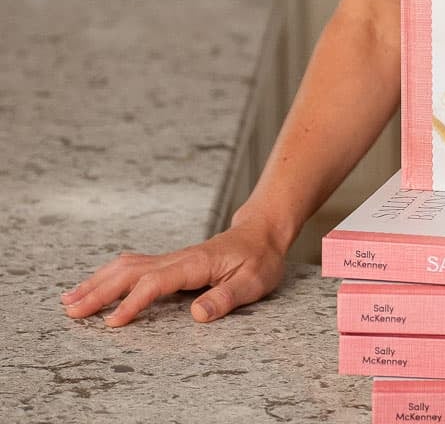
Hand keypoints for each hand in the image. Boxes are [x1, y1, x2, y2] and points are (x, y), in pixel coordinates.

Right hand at [59, 217, 286, 326]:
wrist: (263, 233)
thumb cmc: (259, 259)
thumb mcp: (253, 281)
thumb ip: (226, 298)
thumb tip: (196, 314)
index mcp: (195, 263)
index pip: (156, 282)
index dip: (133, 302)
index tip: (112, 323)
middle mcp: (178, 258)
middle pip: (131, 271)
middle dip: (99, 291)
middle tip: (70, 311)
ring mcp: (172, 259)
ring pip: (127, 266)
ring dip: (98, 282)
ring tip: (69, 301)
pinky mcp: (170, 263)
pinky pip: (134, 267)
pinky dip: (109, 277)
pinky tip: (95, 287)